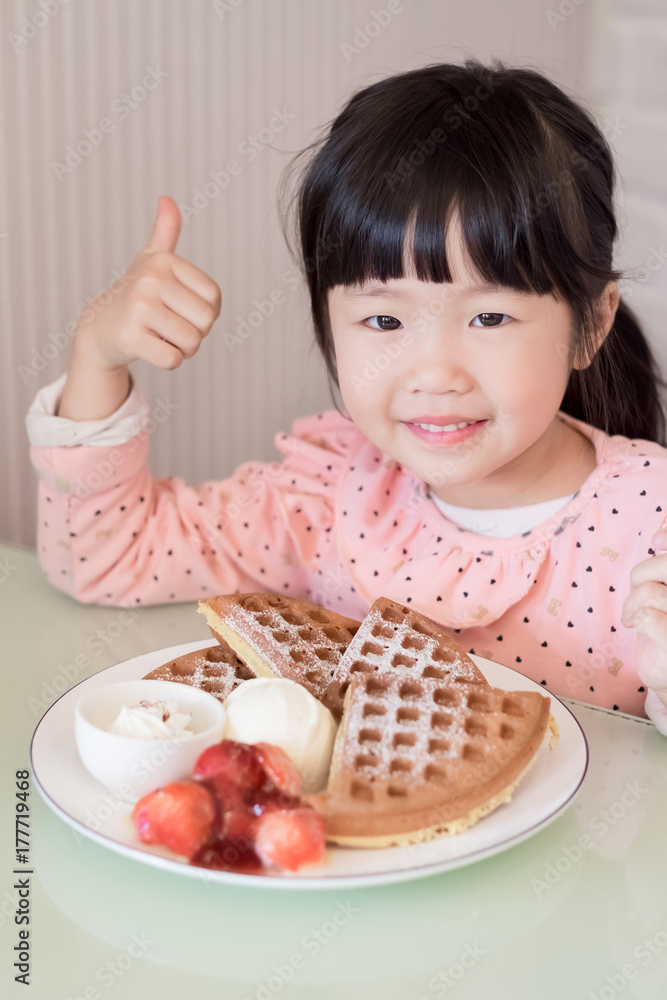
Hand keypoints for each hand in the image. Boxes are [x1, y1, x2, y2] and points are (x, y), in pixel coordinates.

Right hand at [74, 194, 221, 370]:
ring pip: (192, 342)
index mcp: (164, 262)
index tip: (182, 309)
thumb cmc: (136, 295)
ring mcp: (139, 308)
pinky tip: (151, 348)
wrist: (99, 327)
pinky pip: (173, 359)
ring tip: (161, 337)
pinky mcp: (131, 336)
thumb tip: (167, 199)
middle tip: (171, 327)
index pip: (214, 298)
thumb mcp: (151, 261)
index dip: (205, 313)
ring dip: (183, 349)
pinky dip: (169, 361)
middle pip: (206, 321)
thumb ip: (165, 233)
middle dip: (195, 333)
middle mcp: (151, 280)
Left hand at [623, 532, 666, 699]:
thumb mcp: (664, 591)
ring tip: (633, 615)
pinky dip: (638, 619)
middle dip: (643, 574)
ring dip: (632, 603)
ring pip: (651, 591)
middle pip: (665, 567)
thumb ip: (664, 567)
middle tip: (636, 589)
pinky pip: (649, 618)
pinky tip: (638, 626)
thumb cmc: (664, 626)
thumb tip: (661, 532)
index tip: (655, 540)